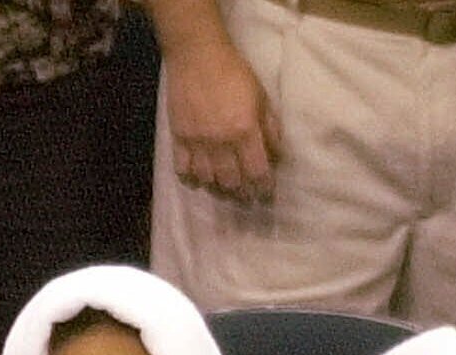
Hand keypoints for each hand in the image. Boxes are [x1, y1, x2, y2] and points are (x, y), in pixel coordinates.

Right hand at [163, 38, 280, 202]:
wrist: (198, 57)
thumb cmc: (234, 73)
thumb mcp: (261, 97)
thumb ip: (269, 127)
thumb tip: (277, 152)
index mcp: (244, 130)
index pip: (256, 170)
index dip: (262, 186)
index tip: (265, 192)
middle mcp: (220, 142)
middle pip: (231, 180)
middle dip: (241, 192)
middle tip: (246, 195)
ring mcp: (197, 143)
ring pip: (207, 179)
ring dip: (217, 187)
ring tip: (224, 187)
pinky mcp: (178, 139)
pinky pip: (182, 169)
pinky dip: (191, 178)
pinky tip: (198, 178)